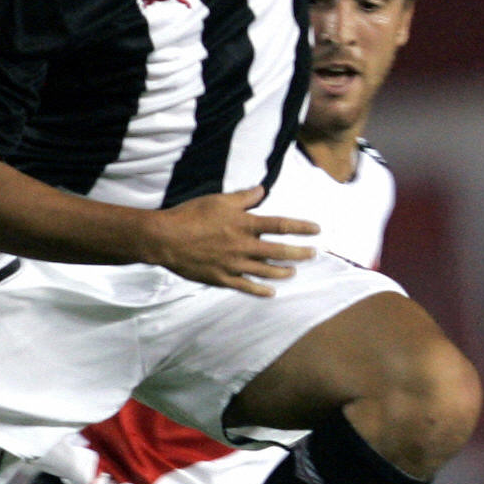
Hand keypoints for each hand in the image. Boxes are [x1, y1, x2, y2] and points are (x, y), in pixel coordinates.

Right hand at [142, 187, 317, 296]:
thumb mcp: (219, 200)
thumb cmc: (191, 215)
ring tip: (293, 271)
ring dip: (283, 272)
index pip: (281, 225)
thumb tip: (262, 190)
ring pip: (266, 272)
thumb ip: (243, 197)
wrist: (166, 239)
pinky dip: (261, 291)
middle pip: (279, 252)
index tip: (317, 230)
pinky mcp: (223, 278)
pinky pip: (247, 287)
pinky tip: (272, 293)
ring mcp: (234, 265)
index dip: (301, 227)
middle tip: (313, 254)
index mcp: (245, 224)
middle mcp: (244, 246)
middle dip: (299, 253)